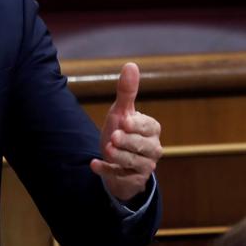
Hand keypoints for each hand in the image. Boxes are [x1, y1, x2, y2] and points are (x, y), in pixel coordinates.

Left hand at [90, 62, 163, 202]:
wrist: (116, 159)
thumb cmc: (122, 130)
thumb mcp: (122, 111)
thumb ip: (127, 91)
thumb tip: (130, 65)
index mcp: (152, 130)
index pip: (149, 127)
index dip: (137, 126)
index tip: (123, 121)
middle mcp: (152, 149)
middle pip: (143, 147)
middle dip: (128, 142)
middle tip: (114, 137)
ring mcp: (143, 167)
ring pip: (134, 164)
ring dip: (118, 157)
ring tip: (106, 149)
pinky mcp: (131, 180)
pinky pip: (119, 177)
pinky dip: (105, 171)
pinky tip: (93, 164)